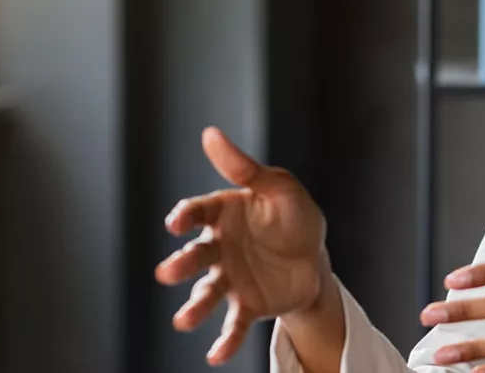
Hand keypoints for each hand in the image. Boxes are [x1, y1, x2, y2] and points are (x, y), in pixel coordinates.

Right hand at [154, 127, 328, 365]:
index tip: (177, 222)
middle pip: (195, 256)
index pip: (197, 213)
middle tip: (169, 273)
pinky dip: (224, 340)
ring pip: (206, 293)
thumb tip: (210, 134)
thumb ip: (245, 168)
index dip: (185, 216)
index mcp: (223, 214)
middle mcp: (218, 248)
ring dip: (193, 308)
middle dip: (181, 265)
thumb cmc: (293, 216)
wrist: (315, 257)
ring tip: (183, 322)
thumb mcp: (278, 186)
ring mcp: (229, 278)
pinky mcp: (246, 304)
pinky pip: (233, 323)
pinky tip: (215, 356)